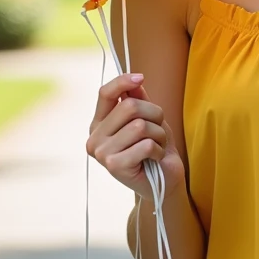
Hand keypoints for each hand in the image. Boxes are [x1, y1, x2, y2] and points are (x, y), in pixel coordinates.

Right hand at [86, 73, 183, 200]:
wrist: (164, 181)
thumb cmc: (154, 147)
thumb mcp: (148, 118)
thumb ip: (138, 99)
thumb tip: (135, 79)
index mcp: (99, 123)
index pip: (105, 93)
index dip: (123, 81)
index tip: (141, 77)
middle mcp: (95, 137)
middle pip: (129, 106)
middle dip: (154, 114)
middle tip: (158, 128)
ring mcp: (102, 153)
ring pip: (140, 126)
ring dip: (158, 134)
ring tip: (157, 146)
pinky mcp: (114, 166)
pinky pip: (146, 145)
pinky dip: (158, 150)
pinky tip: (155, 159)